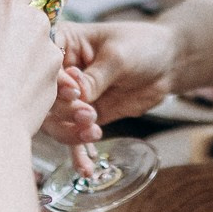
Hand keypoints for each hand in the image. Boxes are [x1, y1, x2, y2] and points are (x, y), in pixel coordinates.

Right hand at [0, 0, 59, 140]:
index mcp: (3, 2)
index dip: (3, 2)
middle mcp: (32, 19)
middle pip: (29, 17)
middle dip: (15, 30)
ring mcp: (48, 48)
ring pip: (38, 46)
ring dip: (25, 57)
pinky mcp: (56, 77)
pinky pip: (44, 72)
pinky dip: (32, 80)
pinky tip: (11, 97)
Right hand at [46, 20, 181, 144]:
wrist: (168, 64)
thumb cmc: (142, 46)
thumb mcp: (119, 56)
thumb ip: (96, 77)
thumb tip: (77, 95)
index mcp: (63, 42)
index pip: (45, 64)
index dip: (54, 82)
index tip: (74, 92)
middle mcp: (60, 72)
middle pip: (44, 98)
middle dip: (63, 110)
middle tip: (88, 114)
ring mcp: (71, 97)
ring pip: (56, 121)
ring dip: (71, 131)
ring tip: (94, 131)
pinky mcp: (85, 116)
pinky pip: (75, 136)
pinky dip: (79, 153)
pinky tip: (86, 169)